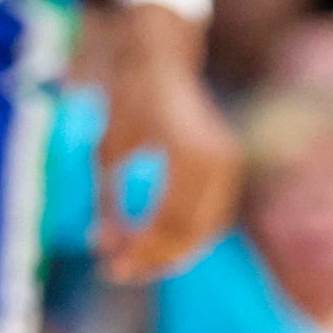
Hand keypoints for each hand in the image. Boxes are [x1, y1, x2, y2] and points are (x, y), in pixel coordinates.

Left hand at [93, 2, 242, 282]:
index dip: (140, 251)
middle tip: (116, 270)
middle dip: (153, 257)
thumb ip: (109, 204)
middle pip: (189, 232)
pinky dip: (186, 233)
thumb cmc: (127, 102)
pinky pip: (212, 214)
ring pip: (205, 229)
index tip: (108, 265)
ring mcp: (228, 162)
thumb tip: (105, 249)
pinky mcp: (228, 166)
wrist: (159, 62)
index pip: (169, 223)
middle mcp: (216, 159)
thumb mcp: (108, 152)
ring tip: (132, 260)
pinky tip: (154, 241)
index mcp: (186, 152)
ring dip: (170, 250)